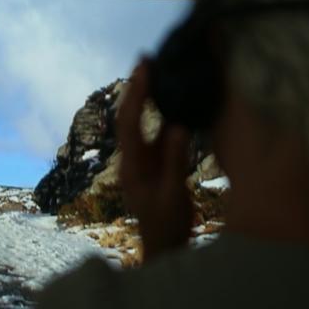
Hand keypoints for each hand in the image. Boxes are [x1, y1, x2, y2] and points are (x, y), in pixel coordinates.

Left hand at [116, 60, 193, 261]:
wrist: (164, 249)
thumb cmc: (166, 227)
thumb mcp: (172, 197)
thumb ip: (174, 163)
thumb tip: (178, 127)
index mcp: (132, 166)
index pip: (130, 122)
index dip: (135, 93)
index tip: (144, 68)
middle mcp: (134, 159)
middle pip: (131, 117)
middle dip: (137, 88)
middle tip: (146, 59)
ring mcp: (145, 161)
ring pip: (145, 123)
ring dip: (150, 98)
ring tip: (161, 70)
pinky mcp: (156, 165)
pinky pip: (159, 134)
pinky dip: (165, 115)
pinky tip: (175, 100)